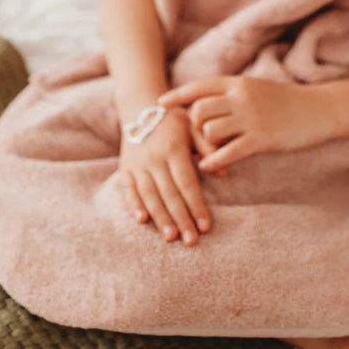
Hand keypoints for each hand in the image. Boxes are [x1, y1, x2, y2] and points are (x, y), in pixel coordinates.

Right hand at [117, 106, 226, 245]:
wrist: (140, 107)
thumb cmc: (174, 120)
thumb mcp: (194, 126)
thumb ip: (209, 147)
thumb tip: (224, 172)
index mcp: (173, 148)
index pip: (187, 183)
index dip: (196, 206)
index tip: (206, 226)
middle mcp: (154, 158)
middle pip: (169, 194)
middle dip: (181, 219)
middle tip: (191, 240)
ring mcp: (138, 165)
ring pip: (149, 195)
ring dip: (160, 218)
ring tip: (171, 237)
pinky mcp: (125, 169)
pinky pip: (127, 190)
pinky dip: (133, 205)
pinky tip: (141, 220)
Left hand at [157, 75, 323, 171]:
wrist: (318, 110)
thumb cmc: (285, 100)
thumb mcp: (256, 88)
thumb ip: (232, 92)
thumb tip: (204, 100)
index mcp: (239, 83)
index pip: (200, 86)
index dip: (178, 95)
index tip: (160, 104)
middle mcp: (242, 98)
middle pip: (200, 110)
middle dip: (194, 126)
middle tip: (197, 139)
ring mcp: (251, 118)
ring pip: (211, 131)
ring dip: (205, 144)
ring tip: (209, 152)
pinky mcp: (261, 139)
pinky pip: (228, 153)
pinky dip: (213, 162)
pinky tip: (209, 167)